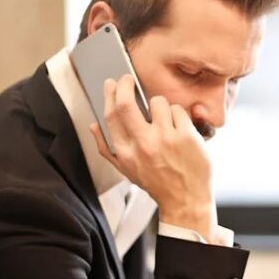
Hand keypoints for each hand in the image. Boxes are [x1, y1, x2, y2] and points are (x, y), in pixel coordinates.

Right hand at [91, 75, 216, 239]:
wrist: (185, 200)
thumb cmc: (156, 183)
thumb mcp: (126, 170)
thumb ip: (106, 148)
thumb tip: (93, 126)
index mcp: (125, 153)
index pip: (111, 116)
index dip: (110, 95)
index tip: (112, 84)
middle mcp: (142, 144)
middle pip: (126, 103)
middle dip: (125, 85)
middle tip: (128, 78)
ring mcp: (165, 139)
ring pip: (158, 102)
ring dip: (160, 105)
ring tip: (165, 119)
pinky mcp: (185, 136)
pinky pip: (178, 110)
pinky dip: (178, 115)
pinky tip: (180, 129)